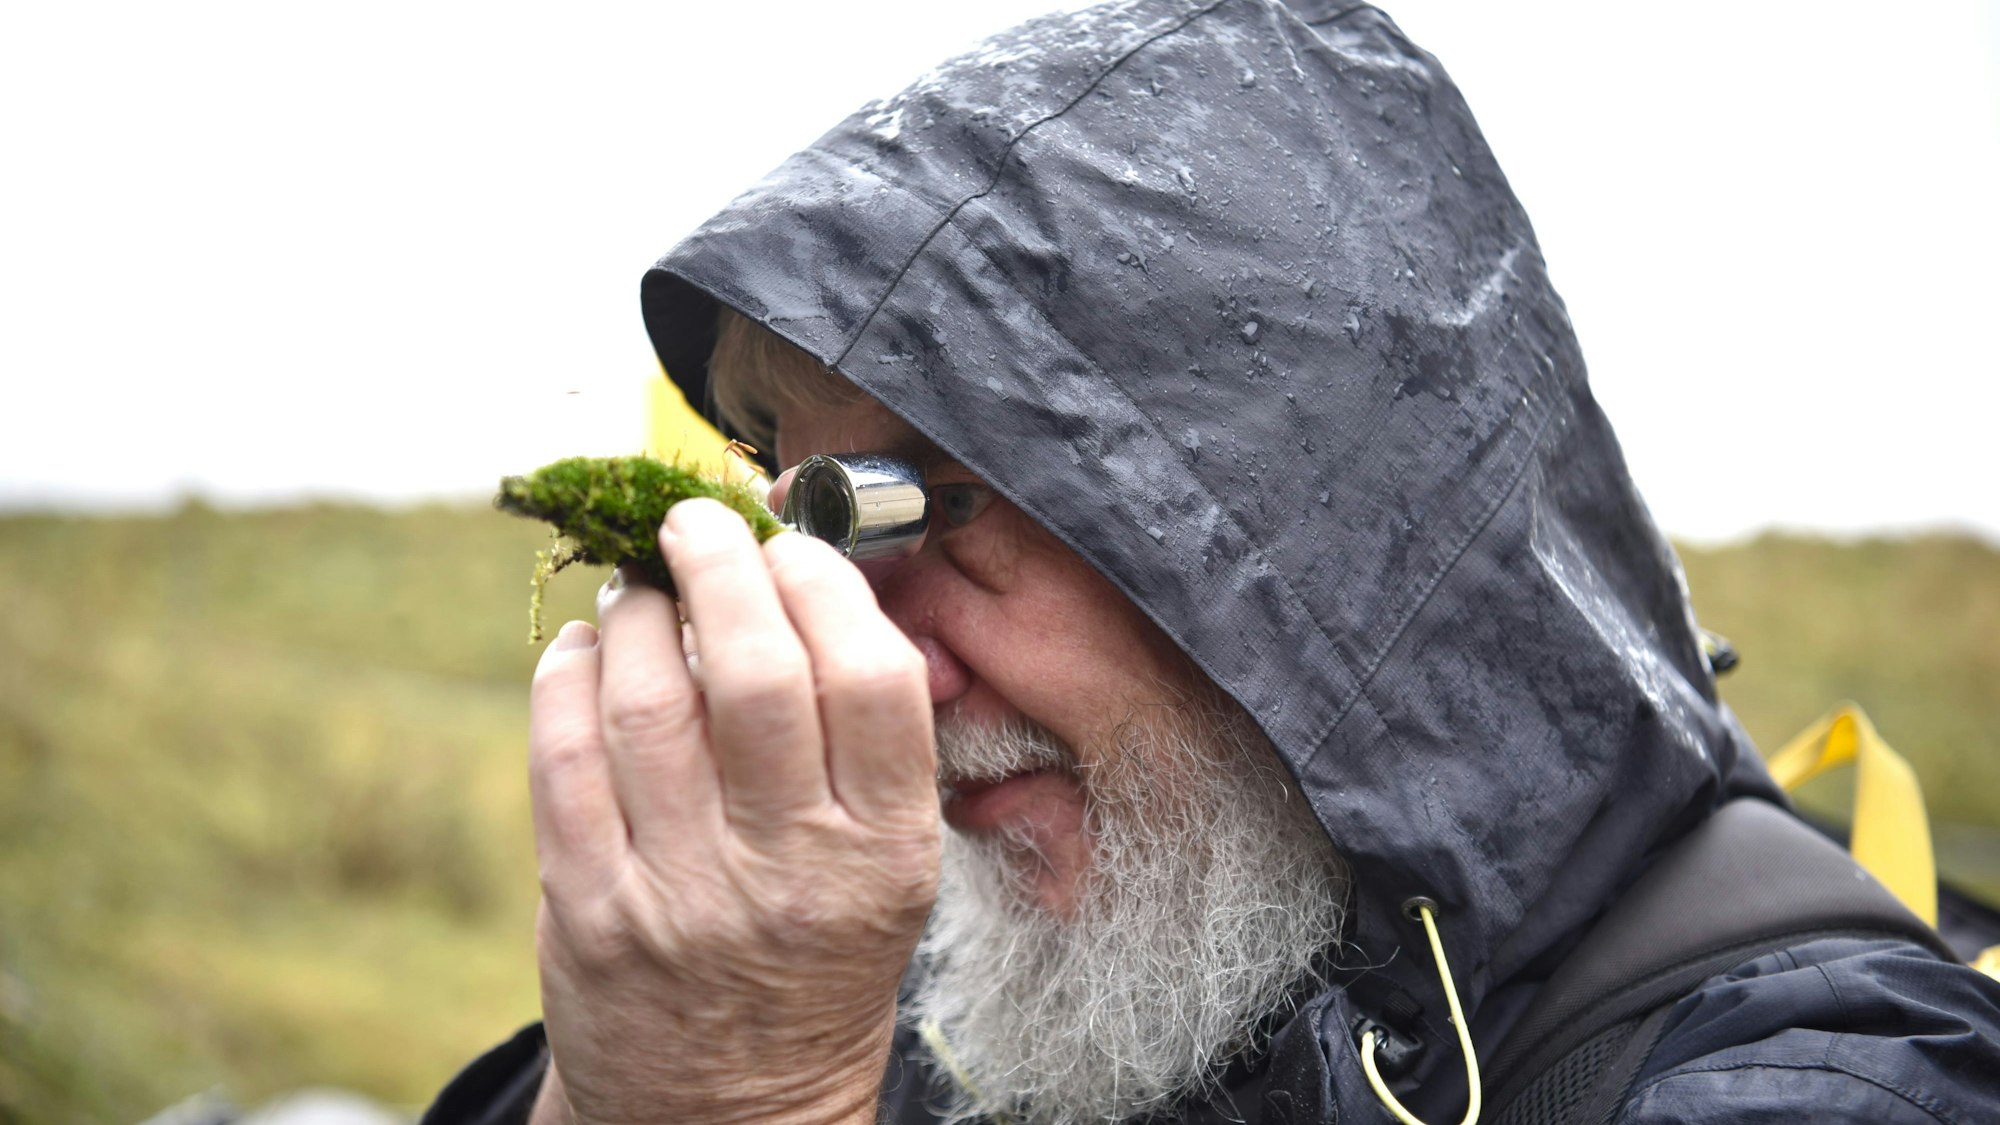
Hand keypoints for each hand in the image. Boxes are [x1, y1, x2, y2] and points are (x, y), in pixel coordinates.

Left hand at [526, 498, 938, 1124]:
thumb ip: (862, 747)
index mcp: (885, 854)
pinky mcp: (588, 908)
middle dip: (719, 566)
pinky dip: (568, 676)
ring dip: (637, 612)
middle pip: (754, 675)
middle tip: (695, 521)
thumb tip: (800, 583)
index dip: (825, 587)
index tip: (792, 550)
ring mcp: (682, 893)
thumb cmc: (817, 962)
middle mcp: (791, 871)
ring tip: (641, 586)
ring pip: (647, 702)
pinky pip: (563, 757)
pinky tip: (586, 648)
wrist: (726, 1113)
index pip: (870, 681)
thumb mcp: (889, 872)